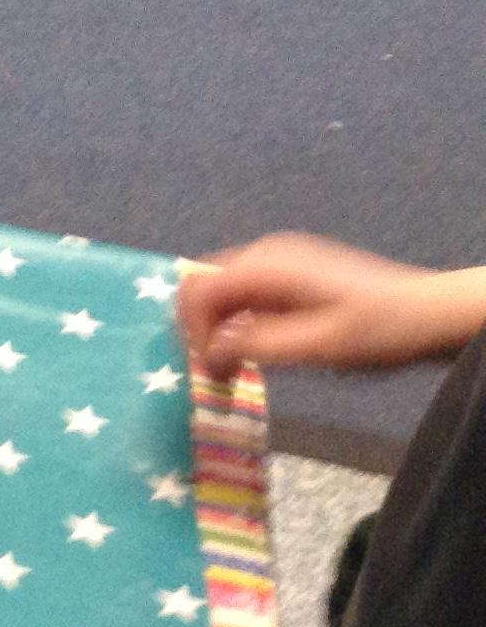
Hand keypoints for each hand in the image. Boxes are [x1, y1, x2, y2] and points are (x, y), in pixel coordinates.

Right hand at [176, 232, 485, 375]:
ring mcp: (280, 258)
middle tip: (219, 373)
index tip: (210, 370)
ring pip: (223, 289)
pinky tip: (261, 346)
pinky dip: (241, 319)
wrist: (432, 313)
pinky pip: (247, 291)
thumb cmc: (379, 332)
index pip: (199, 290)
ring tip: (238, 366)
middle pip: (204, 285)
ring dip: (221, 326)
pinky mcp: (293, 270)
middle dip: (202, 329)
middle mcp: (266, 253)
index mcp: (268, 266)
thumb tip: (210, 351)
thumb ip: (258, 344)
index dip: (193, 331)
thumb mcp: (318, 346)